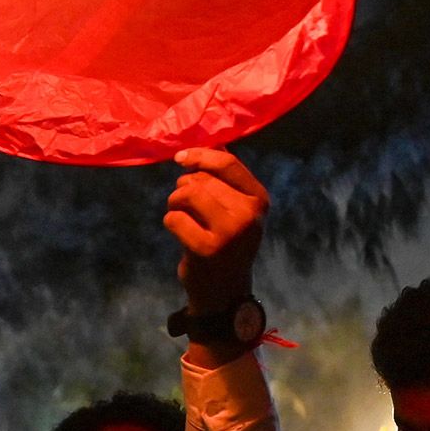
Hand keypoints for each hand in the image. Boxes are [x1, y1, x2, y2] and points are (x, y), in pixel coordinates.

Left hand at [163, 148, 266, 317]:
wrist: (225, 291)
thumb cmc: (227, 243)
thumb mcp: (236, 208)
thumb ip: (227, 176)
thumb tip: (216, 139)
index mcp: (259, 199)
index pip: (227, 163)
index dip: (200, 155)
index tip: (180, 158)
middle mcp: (249, 214)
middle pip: (202, 179)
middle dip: (184, 186)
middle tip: (184, 204)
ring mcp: (229, 232)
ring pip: (186, 194)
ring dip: (175, 202)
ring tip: (181, 215)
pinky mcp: (207, 249)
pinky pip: (174, 218)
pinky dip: (170, 222)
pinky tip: (179, 232)